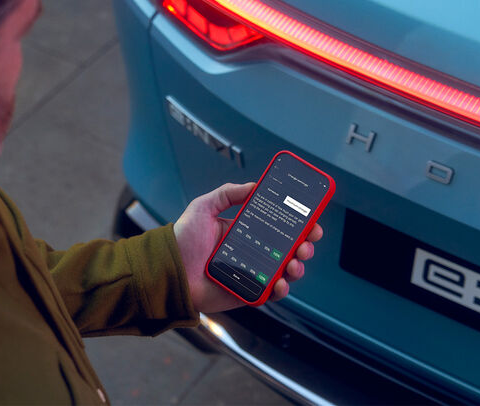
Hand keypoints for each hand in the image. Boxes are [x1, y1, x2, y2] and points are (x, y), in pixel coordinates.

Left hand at [173, 182, 323, 312]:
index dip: (298, 224)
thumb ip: (227, 193)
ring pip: (285, 271)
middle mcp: (252, 252)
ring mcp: (251, 273)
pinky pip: (270, 293)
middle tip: (307, 242)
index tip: (311, 219)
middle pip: (288, 249)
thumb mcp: (204, 207)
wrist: (169, 270)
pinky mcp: (247, 293)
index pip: (278, 227)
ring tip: (295, 262)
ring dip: (297, 267)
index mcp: (245, 232)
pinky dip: (281, 289)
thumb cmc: (182, 240)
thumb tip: (253, 185)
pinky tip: (282, 282)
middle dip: (305, 245)